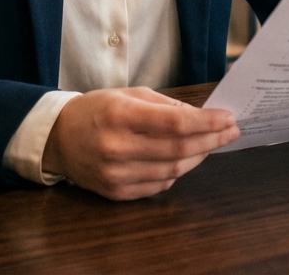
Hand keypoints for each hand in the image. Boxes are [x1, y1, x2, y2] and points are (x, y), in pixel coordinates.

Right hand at [42, 86, 239, 200]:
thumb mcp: (128, 94)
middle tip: (230, 132)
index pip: (175, 123)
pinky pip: (159, 185)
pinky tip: (185, 159)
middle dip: (211, 140)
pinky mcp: (116, 192)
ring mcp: (117, 174)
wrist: (58, 138)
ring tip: (212, 144)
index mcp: (121, 115)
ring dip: (198, 157)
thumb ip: (165, 105)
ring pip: (173, 171)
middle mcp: (118, 147)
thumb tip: (200, 115)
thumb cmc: (96, 110)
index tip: (228, 118)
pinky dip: (177, 172)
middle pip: (179, 149)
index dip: (207, 122)